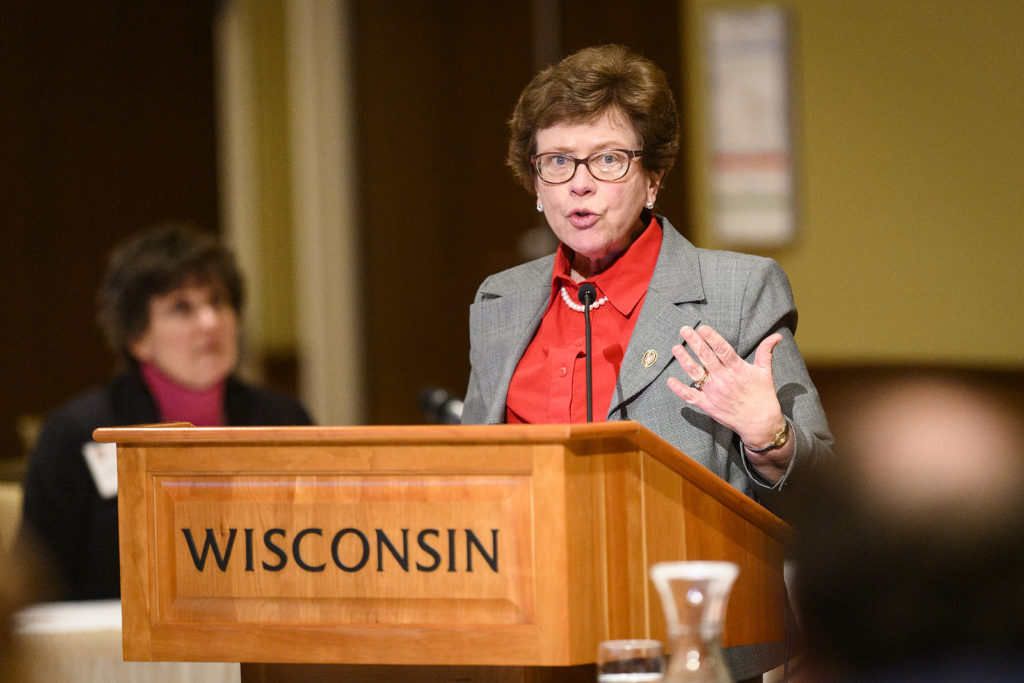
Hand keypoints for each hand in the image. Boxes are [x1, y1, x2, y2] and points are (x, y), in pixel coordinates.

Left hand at [666, 325, 792, 479]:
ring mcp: (714, 393)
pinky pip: (690, 396)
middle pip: (707, 358)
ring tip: (675, 348)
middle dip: (695, 342)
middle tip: (684, 329)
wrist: (760, 424)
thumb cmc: (763, 396)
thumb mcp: (765, 372)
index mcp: (738, 370)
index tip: (703, 328)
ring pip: (696, 374)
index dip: (713, 338)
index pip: (723, 350)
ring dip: (684, 360)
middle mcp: (724, 380)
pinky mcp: (708, 405)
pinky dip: (679, 389)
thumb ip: (766, 352)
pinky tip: (670, 380)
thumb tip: (776, 336)